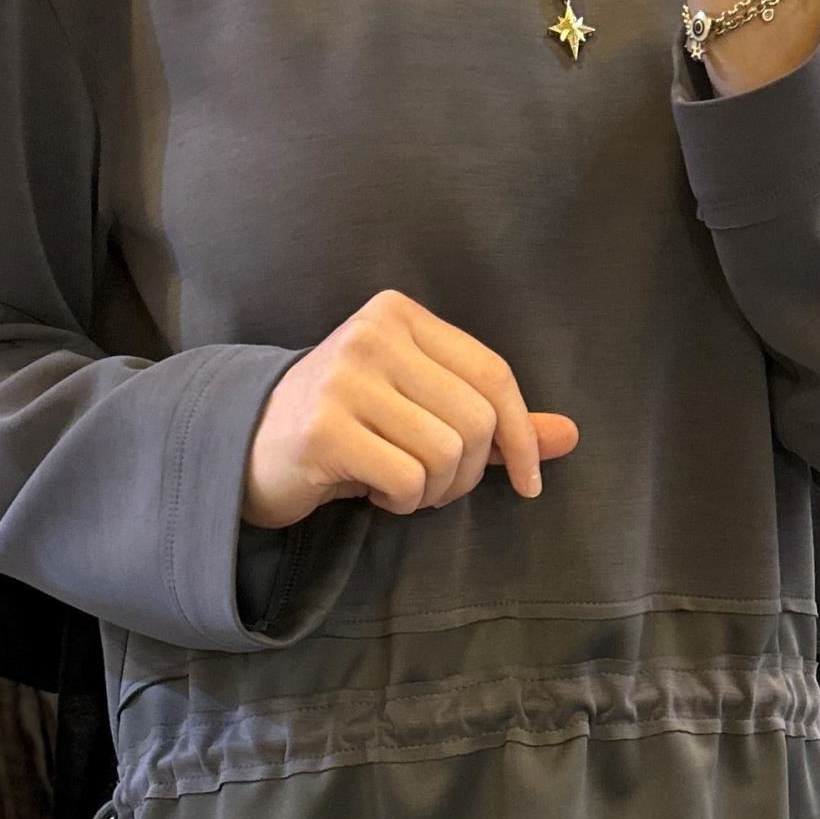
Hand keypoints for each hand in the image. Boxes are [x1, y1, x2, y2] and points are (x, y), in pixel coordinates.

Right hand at [244, 288, 578, 525]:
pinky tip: (373, 494)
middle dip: (469, 474)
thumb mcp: (423, 411)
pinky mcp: (323, 428)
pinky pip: (406, 480)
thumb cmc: (347, 429)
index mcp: (401, 315)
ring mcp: (344, 377)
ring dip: (433, 492)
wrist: (250, 448)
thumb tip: (570, 436)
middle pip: (476, 421)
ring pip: (445, 454)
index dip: (522, 435)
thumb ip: (494, 421)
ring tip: (401, 487)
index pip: (494, 374)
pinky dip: (401, 503)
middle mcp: (373, 334)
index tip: (529, 483)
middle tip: (436, 488)